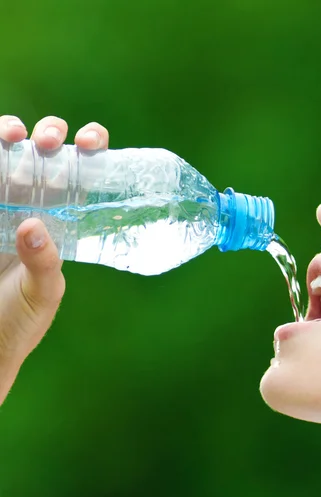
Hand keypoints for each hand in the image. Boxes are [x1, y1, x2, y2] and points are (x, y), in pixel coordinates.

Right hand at [0, 115, 109, 400]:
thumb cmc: (20, 321)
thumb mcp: (41, 293)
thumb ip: (43, 263)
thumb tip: (32, 224)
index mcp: (63, 219)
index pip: (84, 173)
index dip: (92, 148)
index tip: (91, 142)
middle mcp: (32, 204)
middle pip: (44, 152)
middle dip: (48, 132)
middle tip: (48, 142)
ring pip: (5, 152)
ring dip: (8, 130)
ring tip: (13, 135)